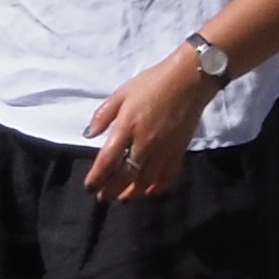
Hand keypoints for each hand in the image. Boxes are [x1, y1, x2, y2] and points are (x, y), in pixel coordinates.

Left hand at [77, 49, 223, 203]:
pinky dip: (158, 187)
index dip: (97, 177)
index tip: (89, 188)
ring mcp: (164, 149)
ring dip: (133, 193)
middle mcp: (145, 143)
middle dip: (112, 190)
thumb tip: (89, 135)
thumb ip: (103, 115)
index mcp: (127, 127)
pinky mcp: (179, 151)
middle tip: (103, 198)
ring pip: (146, 180)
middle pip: (126, 175)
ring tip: (123, 198)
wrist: (189, 80)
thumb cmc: (152, 83)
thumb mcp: (121, 93)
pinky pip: (168, 176)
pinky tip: (150, 191)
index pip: (108, 160)